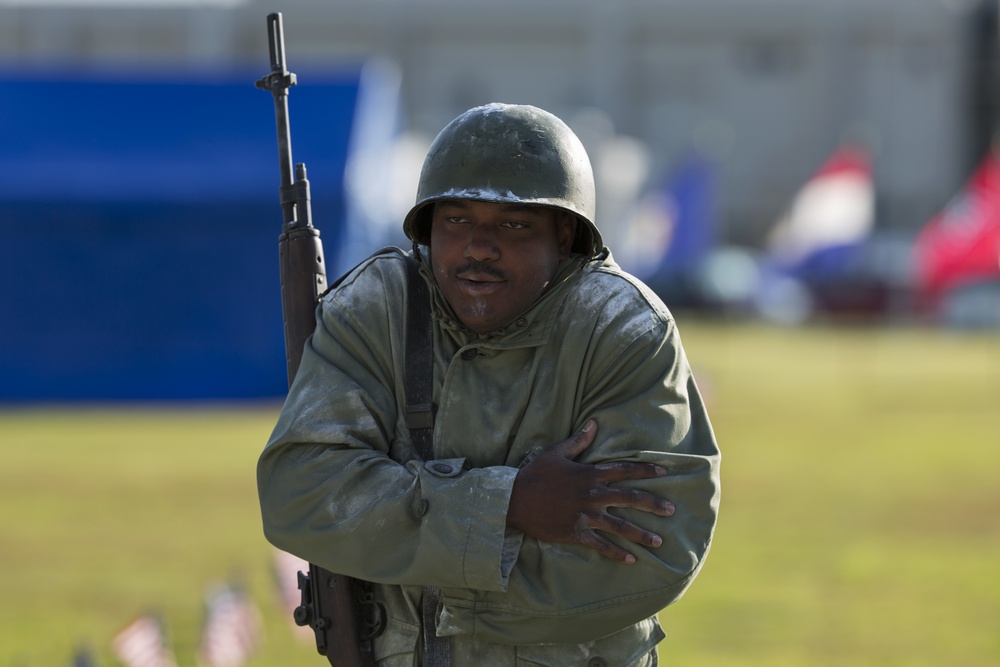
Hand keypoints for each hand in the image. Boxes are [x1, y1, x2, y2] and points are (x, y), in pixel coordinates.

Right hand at [506, 419, 674, 563]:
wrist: (513, 499)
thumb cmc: (535, 474)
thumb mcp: (556, 453)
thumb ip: (578, 440)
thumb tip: (594, 422)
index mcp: (590, 474)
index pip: (624, 470)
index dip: (645, 470)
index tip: (663, 472)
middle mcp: (592, 495)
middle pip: (630, 499)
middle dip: (653, 504)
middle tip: (671, 511)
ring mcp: (585, 515)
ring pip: (621, 526)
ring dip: (641, 534)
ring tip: (659, 541)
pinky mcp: (576, 533)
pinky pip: (601, 545)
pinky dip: (617, 553)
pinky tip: (631, 559)